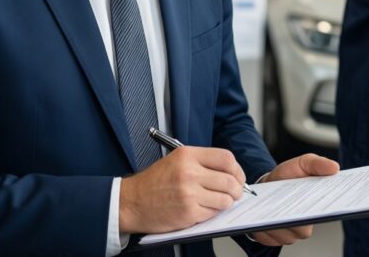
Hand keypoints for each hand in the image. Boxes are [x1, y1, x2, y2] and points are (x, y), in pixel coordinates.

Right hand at [119, 146, 245, 233]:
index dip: (237, 169)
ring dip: (226, 202)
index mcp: (187, 155)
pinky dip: (212, 213)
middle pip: (230, 180)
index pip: (226, 158)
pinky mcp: (188, 212)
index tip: (237, 176)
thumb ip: (202, 162)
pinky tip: (203, 209)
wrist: (131, 202)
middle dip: (237, 189)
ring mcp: (189, 193)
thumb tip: (230, 171)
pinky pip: (213, 213)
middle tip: (235, 193)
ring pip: (225, 199)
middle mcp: (189, 172)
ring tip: (219, 202)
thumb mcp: (177, 160)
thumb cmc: (154, 182)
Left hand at [248, 153, 339, 245]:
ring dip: (277, 221)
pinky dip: (264, 226)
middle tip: (288, 203)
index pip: (325, 215)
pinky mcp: (272, 238)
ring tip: (272, 207)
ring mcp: (289, 234)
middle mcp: (305, 226)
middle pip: (303, 229)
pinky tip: (262, 215)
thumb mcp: (303, 163)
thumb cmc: (288, 176)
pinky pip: (269, 237)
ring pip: (285, 235)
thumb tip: (334, 167)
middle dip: (295, 217)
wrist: (266, 184)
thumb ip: (318, 164)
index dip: (323, 212)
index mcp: (317, 208)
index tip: (313, 204)